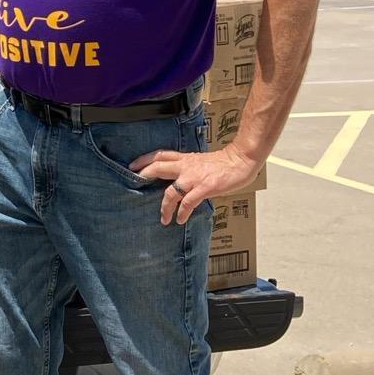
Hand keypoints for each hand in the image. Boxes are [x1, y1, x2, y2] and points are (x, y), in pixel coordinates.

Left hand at [129, 145, 262, 225]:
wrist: (241, 161)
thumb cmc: (224, 163)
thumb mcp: (201, 162)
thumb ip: (189, 169)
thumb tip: (179, 181)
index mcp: (186, 159)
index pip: (161, 155)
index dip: (145, 159)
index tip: (132, 165)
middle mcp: (186, 166)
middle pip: (159, 167)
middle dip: (144, 175)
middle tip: (135, 184)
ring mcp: (194, 177)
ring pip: (171, 191)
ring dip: (165, 207)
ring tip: (164, 219)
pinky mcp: (205, 187)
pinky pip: (188, 203)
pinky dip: (182, 212)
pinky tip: (180, 219)